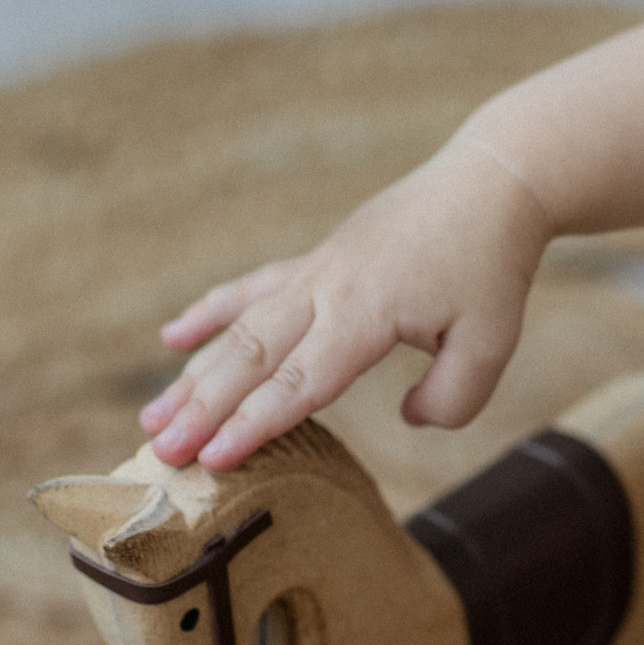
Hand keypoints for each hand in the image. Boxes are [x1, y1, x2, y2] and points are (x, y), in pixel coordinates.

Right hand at [142, 136, 553, 471]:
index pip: (300, 380)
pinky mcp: (315, 263)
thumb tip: (410, 418)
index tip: (215, 460)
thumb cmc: (491, 266)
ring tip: (152, 420)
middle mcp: (326, 289)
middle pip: (252, 357)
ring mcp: (314, 272)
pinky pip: (250, 290)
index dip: (255, 423)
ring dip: (193, 376)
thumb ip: (453, 395)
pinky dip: (210, 312)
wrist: (488, 184)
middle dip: (203, 411)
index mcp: (366, 311)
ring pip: (240, 328)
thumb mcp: (491, 341)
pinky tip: (172, 338)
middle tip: (162, 456)